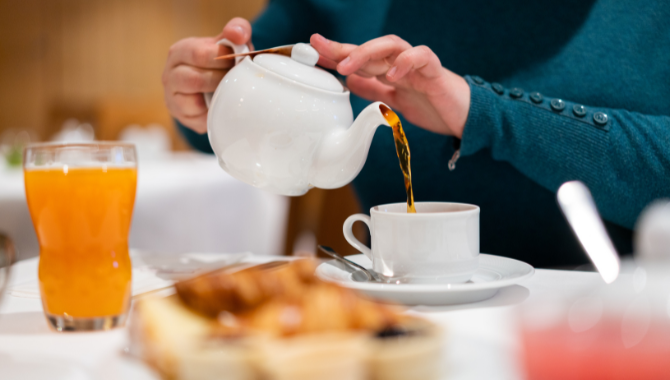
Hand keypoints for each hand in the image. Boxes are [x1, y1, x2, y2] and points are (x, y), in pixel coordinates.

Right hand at [162, 18, 252, 133]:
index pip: (199, 54)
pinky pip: (199, 119)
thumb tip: (237, 33)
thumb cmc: (220, 62)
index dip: (223, 59)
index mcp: (180, 52)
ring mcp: (172, 97)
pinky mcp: (181, 117)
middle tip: (236, 79)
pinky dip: (213, 114)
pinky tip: (220, 105)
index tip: (238, 61)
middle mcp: (170, 74)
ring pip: (194, 102)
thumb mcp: (228, 43)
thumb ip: (236, 30)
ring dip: (217, 98)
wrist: (211, 87)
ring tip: (228, 91)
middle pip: (195, 79)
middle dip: (221, 80)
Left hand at [310, 34, 469, 137]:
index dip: (336, 52)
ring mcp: (418, 66)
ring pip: (392, 46)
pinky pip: (422, 57)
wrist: (466, 119)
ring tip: (347, 65)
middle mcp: (401, 64)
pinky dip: (406, 62)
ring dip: (367, 52)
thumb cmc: (432, 107)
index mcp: (389, 71)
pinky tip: (391, 74)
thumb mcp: (394, 101)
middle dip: (343, 47)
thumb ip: (373, 90)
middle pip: (370, 47)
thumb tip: (348, 82)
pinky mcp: (436, 72)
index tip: (311, 50)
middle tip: (320, 48)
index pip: (359, 58)